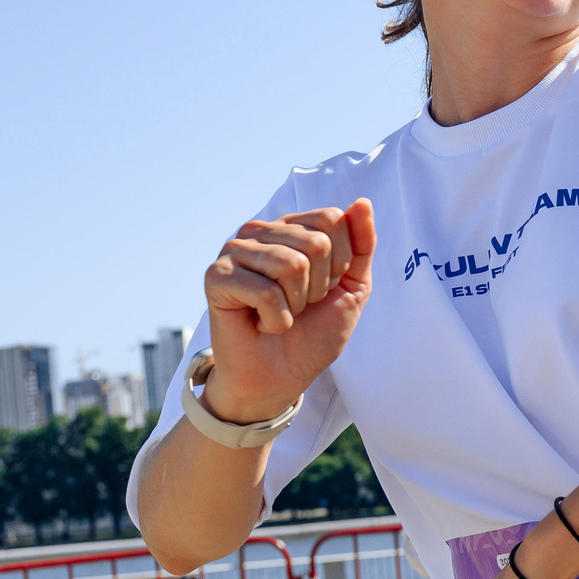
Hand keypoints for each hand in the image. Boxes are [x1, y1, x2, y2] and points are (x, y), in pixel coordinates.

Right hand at [200, 200, 376, 421]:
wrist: (282, 376)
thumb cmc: (313, 332)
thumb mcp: (352, 286)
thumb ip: (361, 245)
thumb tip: (362, 203)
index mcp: (291, 227)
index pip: (332, 219)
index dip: (340, 263)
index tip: (324, 288)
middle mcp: (260, 231)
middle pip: (316, 243)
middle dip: (318, 287)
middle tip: (299, 306)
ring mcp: (234, 251)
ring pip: (291, 265)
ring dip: (296, 304)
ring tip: (280, 314)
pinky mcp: (216, 276)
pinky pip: (266, 292)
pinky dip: (275, 319)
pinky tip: (262, 324)